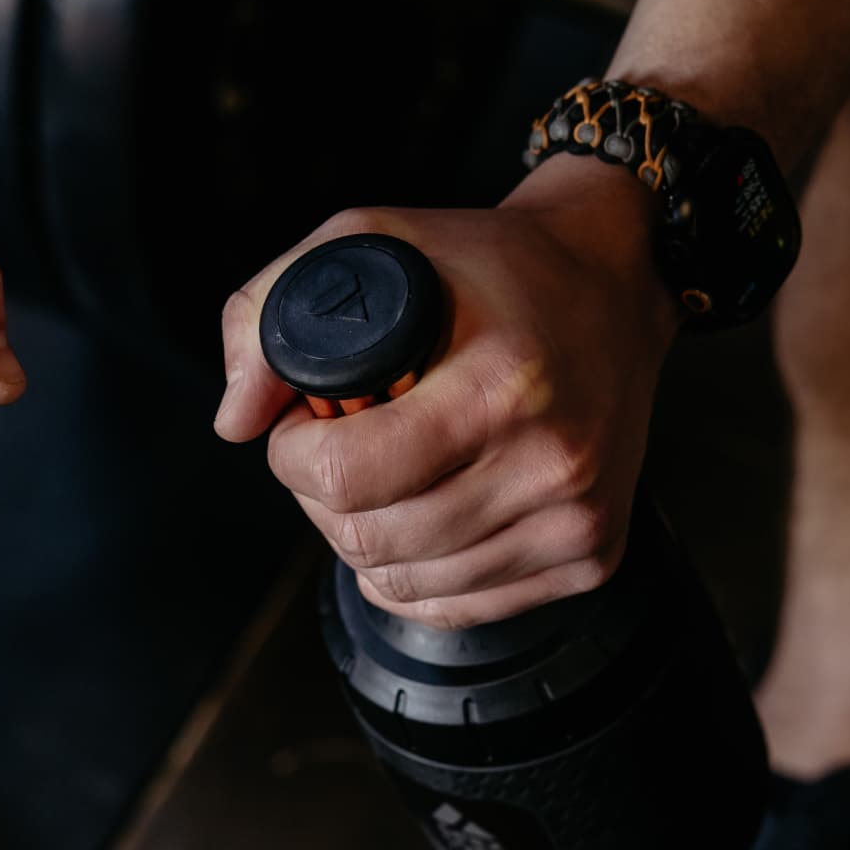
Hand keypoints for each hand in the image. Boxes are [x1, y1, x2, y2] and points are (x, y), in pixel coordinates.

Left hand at [216, 160, 680, 628]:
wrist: (614, 283)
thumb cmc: (490, 267)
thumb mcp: (369, 242)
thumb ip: (271, 314)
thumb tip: (234, 421)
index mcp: (500, 386)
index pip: (345, 475)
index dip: (292, 456)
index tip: (298, 428)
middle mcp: (550, 463)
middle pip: (368, 540)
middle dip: (322, 499)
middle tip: (337, 450)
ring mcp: (576, 520)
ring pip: (404, 584)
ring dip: (366, 539)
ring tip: (383, 476)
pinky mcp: (591, 558)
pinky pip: (455, 607)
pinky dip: (414, 573)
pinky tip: (422, 513)